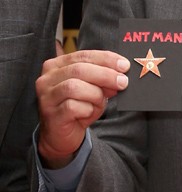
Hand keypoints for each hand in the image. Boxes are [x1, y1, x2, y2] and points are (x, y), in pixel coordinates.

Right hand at [37, 50, 129, 167]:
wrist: (62, 135)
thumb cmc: (78, 108)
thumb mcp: (94, 90)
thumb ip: (103, 80)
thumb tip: (120, 75)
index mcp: (57, 65)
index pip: (83, 55)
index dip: (105, 59)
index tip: (124, 65)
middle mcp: (47, 78)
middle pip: (79, 69)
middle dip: (105, 75)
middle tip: (123, 82)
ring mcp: (47, 96)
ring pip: (75, 87)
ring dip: (95, 94)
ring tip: (100, 102)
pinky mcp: (51, 114)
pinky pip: (73, 107)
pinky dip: (87, 109)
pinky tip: (88, 113)